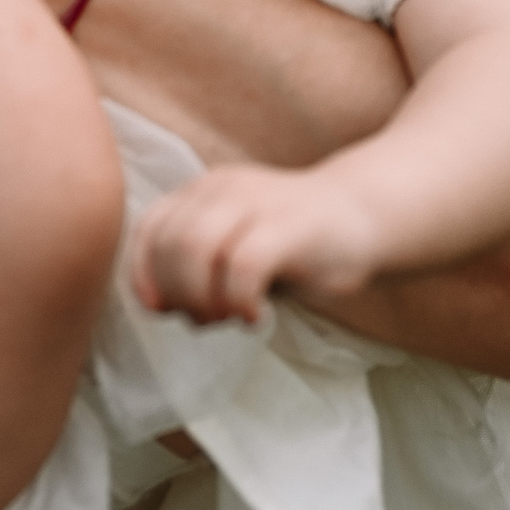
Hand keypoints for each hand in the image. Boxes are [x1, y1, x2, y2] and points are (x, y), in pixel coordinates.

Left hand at [131, 164, 383, 324]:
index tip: (161, 311)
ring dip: (201, 298)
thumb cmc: (293, 244)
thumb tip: (160, 304)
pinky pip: (242, 265)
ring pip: (195, 248)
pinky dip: (238, 299)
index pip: (150, 229)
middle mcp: (221, 189)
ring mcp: (256, 202)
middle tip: (206, 320)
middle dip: (177, 293)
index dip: (145, 275)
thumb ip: (194, 269)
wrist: (364, 216)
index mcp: (202, 192)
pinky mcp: (290, 225)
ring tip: (227, 318)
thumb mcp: (234, 250)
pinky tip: (255, 317)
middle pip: (169, 243)